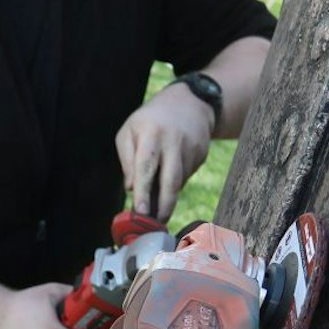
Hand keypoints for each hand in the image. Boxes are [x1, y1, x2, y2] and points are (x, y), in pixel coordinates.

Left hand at [115, 84, 213, 220]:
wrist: (190, 103)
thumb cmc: (150, 120)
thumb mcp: (129, 131)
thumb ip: (127, 160)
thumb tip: (131, 189)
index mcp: (151, 133)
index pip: (146, 166)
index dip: (144, 191)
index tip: (141, 211)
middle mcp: (174, 141)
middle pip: (171, 180)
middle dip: (164, 206)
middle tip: (155, 225)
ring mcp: (191, 148)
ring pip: (179, 182)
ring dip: (167, 198)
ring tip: (157, 209)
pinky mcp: (202, 155)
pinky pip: (186, 176)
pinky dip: (175, 183)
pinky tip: (169, 176)